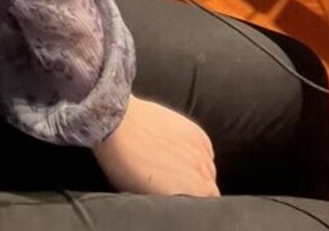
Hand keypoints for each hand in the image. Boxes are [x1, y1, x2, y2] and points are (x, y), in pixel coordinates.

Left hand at [92, 94, 218, 197]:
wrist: (118, 123)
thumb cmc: (123, 163)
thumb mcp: (143, 194)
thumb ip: (166, 198)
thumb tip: (170, 198)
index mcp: (192, 191)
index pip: (207, 204)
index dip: (195, 204)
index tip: (183, 200)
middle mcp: (202, 171)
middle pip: (210, 186)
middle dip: (198, 187)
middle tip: (178, 185)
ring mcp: (200, 149)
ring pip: (208, 166)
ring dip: (199, 169)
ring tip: (180, 167)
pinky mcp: (195, 130)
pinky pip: (206, 147)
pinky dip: (198, 151)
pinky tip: (183, 151)